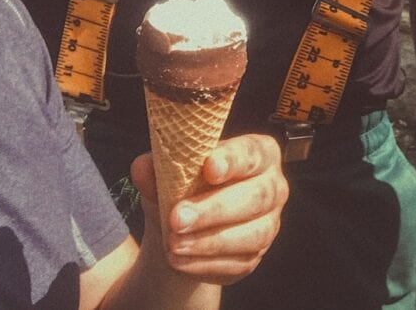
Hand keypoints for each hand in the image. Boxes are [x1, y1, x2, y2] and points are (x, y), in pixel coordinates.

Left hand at [132, 133, 287, 283]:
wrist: (183, 226)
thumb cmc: (185, 186)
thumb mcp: (169, 173)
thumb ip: (158, 168)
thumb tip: (143, 167)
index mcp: (259, 153)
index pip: (251, 153)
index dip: (233, 160)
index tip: (209, 167)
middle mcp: (273, 186)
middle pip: (256, 196)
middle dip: (215, 208)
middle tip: (178, 218)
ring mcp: (268, 223)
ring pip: (252, 234)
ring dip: (210, 241)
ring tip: (174, 244)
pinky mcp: (255, 256)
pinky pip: (238, 263)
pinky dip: (206, 263)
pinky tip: (180, 260)